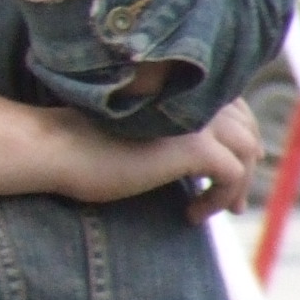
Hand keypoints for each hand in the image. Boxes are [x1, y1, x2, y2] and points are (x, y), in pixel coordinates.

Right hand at [50, 96, 261, 223]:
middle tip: (233, 202)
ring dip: (238, 185)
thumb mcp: (134, 132)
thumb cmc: (78, 143)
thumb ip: (166, 131)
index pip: (232, 107)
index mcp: (175, 85)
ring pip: (246, 152)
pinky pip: (232, 174)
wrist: (52, 147)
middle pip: (246, 128)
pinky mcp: (193, 145)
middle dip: (246, 164)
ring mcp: (194, 118)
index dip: (235, 138)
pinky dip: (219, 199)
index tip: (226, 172)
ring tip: (213, 209)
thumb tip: (198, 158)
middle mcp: (191, 95)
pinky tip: (191, 214)